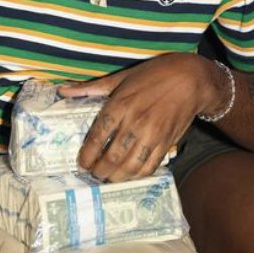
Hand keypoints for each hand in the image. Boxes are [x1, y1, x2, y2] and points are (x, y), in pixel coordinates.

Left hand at [58, 54, 220, 183]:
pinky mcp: (167, 143)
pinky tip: (129, 175)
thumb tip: (62, 91)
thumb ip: (91, 88)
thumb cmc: (153, 74)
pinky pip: (149, 166)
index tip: (81, 163)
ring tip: (108, 178)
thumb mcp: (121, 77)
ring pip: (130, 167)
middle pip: (112, 157)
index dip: (87, 154)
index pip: (97, 137)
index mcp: (120, 104)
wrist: (190, 79)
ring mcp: (152, 135)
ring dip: (116, 177)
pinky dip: (137, 175)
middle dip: (99, 170)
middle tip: (93, 173)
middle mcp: (135, 122)